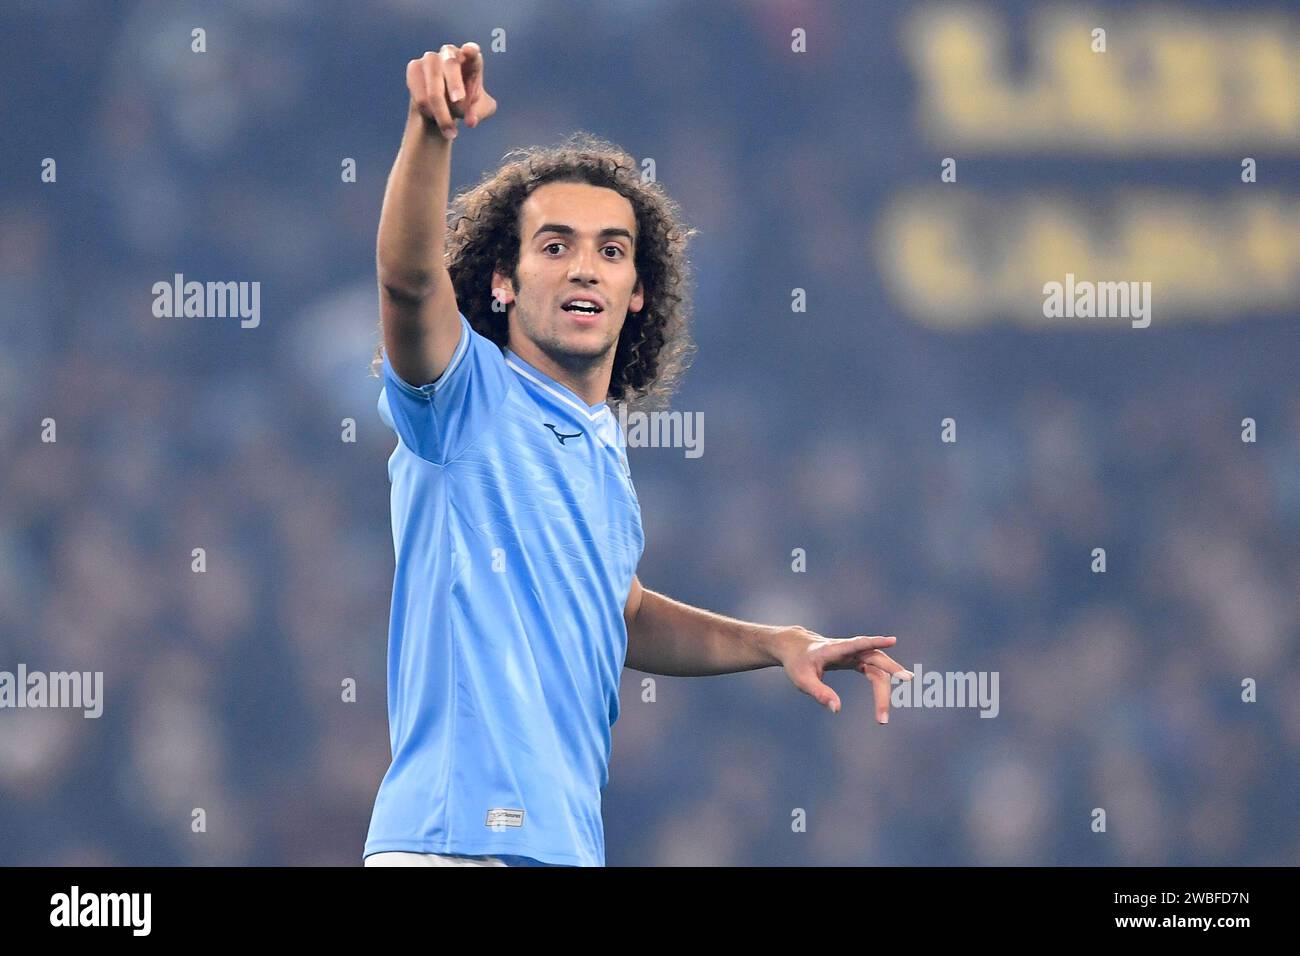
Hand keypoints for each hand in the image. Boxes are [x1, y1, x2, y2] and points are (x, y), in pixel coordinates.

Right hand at [406, 42, 497, 139]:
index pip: (472, 51)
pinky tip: (433, 116)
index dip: (471, 50)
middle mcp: (450, 53)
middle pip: (451, 64)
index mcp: (471, 60)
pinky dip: (428, 110)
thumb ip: (479, 113)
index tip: (470, 51)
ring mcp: (430, 58)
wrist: (441, 109)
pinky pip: (420, 94)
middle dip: (454, 84)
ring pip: (434, 86)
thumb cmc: (465, 104)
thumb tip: (470, 121)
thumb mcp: (478, 111)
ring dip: (442, 112)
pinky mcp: (414, 67)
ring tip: (451, 132)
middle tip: (458, 101)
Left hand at [772, 627, 911, 722]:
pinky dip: (882, 684)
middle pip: (875, 658)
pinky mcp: (856, 660)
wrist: (796, 648)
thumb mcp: (802, 680)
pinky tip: (885, 701)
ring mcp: (854, 654)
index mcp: (835, 649)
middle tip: (908, 680)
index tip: (892, 640)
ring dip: (884, 690)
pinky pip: (874, 671)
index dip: (875, 641)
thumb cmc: (798, 663)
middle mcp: (849, 649)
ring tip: (882, 717)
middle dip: (891, 670)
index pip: (858, 643)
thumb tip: (837, 709)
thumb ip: (819, 693)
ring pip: (877, 667)